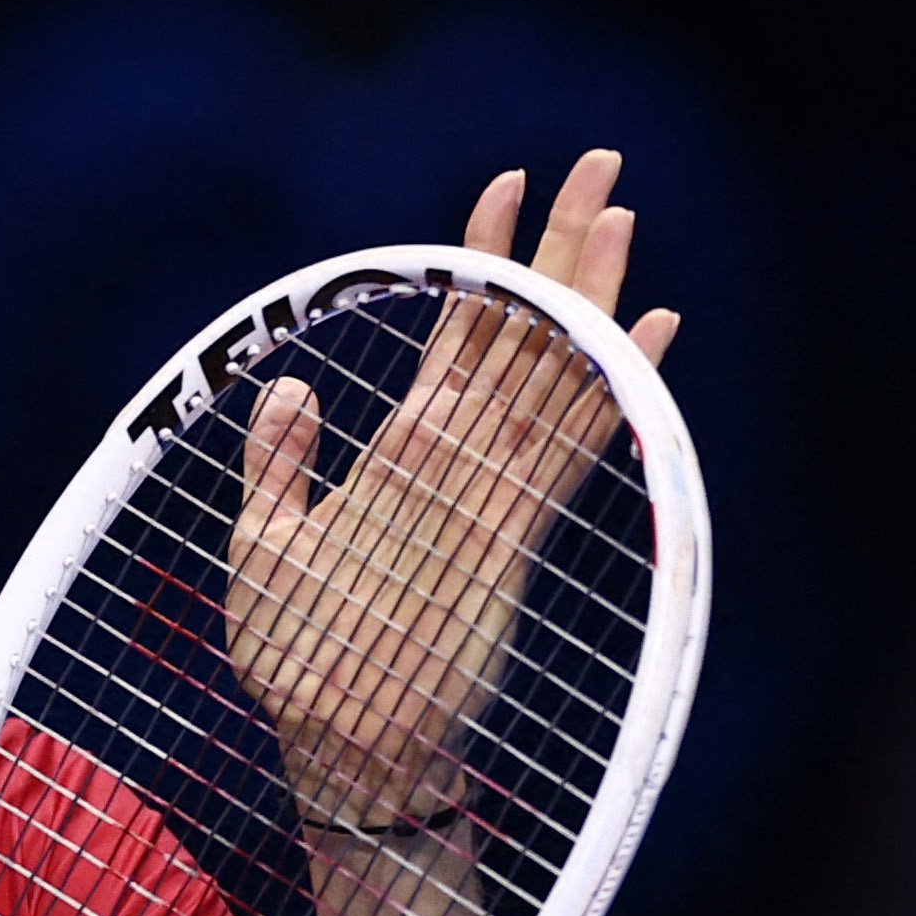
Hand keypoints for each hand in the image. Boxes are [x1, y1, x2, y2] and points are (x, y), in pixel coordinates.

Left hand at [223, 149, 681, 827]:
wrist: (343, 754)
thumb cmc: (299, 661)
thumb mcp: (264, 546)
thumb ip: (281, 466)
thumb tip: (293, 384)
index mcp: (406, 454)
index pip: (457, 332)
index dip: (481, 256)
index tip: (505, 181)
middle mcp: (461, 461)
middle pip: (522, 331)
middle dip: (559, 247)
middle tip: (603, 162)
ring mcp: (493, 496)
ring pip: (554, 372)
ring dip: (589, 296)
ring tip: (623, 216)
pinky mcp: (513, 540)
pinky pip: (571, 448)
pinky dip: (614, 391)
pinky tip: (651, 335)